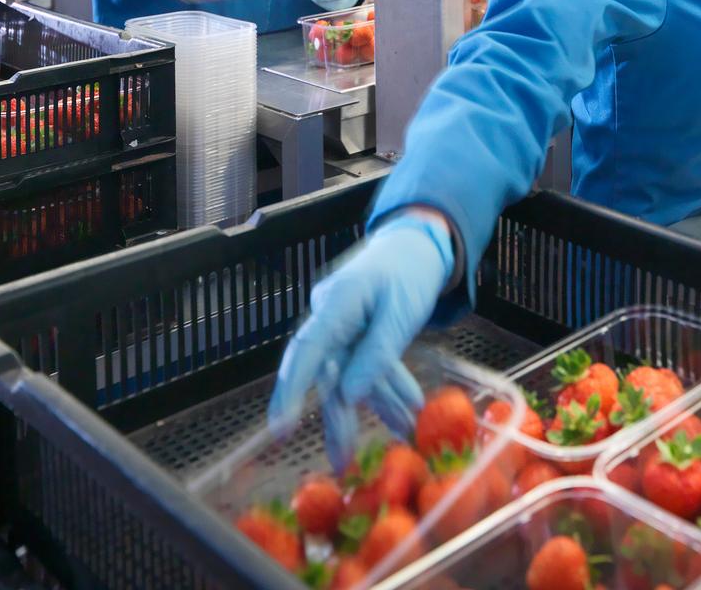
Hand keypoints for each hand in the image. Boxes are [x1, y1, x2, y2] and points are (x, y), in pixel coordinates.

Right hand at [268, 214, 452, 466]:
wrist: (418, 243)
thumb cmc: (410, 268)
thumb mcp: (401, 311)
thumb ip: (377, 353)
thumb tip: (349, 396)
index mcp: (337, 302)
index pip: (307, 350)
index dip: (292, 391)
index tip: (282, 428)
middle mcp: (331, 316)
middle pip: (327, 372)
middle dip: (339, 416)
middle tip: (344, 458)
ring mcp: (342, 325)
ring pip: (350, 374)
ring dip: (376, 404)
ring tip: (400, 433)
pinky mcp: (356, 333)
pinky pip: (366, 366)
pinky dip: (386, 388)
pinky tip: (404, 412)